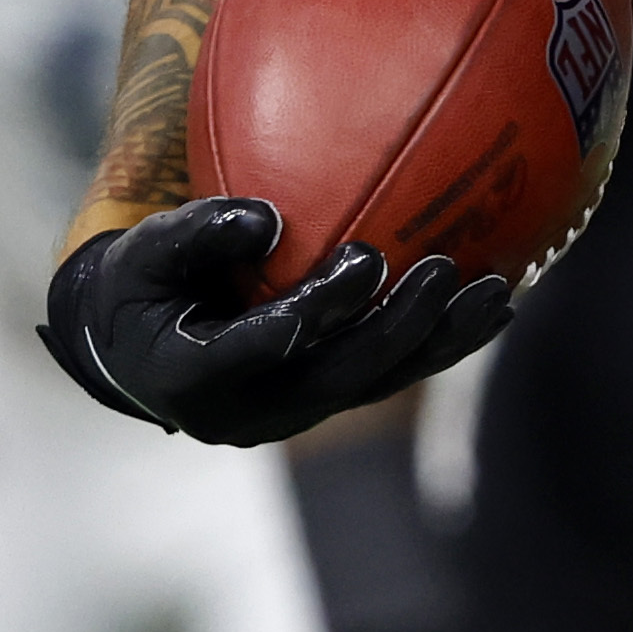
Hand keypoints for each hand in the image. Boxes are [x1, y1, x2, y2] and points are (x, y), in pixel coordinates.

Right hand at [41, 196, 508, 446]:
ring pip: (376, 384)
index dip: (315, 309)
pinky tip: (490, 308)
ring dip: (439, 343)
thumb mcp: (141, 254)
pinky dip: (438, 345)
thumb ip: (196, 232)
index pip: (260, 346)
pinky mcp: (324, 402)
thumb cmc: (137, 289)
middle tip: (445, 270)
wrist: (136, 352)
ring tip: (496, 295)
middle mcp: (250, 412)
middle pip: (338, 374)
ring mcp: (292, 413)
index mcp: (192, 377)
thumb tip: (271, 218)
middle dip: (399, 326)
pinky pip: (388, 377)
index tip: (364, 260)